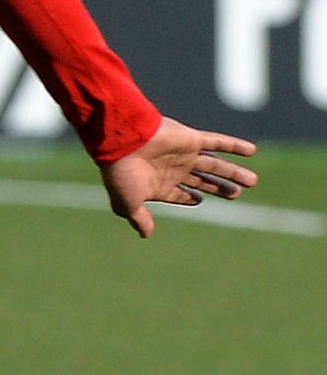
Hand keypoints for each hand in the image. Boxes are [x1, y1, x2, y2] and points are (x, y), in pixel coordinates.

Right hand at [98, 119, 258, 238]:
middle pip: (203, 180)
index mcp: (160, 184)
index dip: (191, 198)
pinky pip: (218, 142)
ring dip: (233, 172)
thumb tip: (146, 235)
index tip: (199, 200)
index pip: (180, 193)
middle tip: (237, 194)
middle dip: (220, 187)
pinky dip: (235, 146)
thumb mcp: (128, 204)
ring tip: (252, 181)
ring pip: (215, 165)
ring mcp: (185, 154)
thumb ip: (140, 218)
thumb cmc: (122, 174)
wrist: (122, 142)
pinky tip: (252, 151)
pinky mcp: (192, 140)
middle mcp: (174, 169)